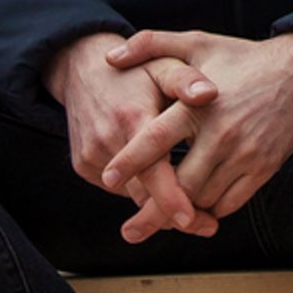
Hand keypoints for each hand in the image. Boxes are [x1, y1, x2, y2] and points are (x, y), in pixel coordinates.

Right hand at [48, 30, 218, 244]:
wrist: (84, 68)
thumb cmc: (137, 70)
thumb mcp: (164, 66)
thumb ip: (187, 80)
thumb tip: (210, 93)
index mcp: (131, 118)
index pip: (153, 170)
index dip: (173, 198)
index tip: (195, 219)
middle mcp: (106, 140)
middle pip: (142, 193)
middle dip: (173, 214)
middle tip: (208, 226)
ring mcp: (90, 155)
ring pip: (130, 195)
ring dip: (158, 206)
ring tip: (193, 212)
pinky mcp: (82, 164)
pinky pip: (117, 188)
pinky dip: (140, 192)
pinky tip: (164, 188)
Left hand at [106, 29, 292, 227]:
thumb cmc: (244, 58)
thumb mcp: (199, 43)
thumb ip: (151, 44)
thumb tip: (110, 57)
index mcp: (199, 104)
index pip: (156, 138)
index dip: (130, 161)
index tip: (108, 179)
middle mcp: (222, 133)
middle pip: (179, 185)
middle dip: (152, 213)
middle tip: (130, 231)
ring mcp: (245, 153)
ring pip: (203, 199)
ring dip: (182, 211)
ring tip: (162, 220)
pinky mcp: (264, 168)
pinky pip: (230, 203)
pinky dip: (210, 209)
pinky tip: (197, 207)